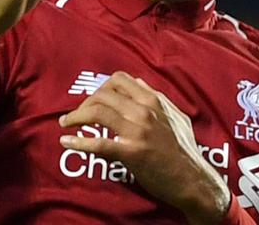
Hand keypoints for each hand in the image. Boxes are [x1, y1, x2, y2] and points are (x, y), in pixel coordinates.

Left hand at [59, 71, 230, 223]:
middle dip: (85, 102)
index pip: (119, 79)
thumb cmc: (185, 150)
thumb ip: (158, 98)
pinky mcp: (131, 153)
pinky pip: (99, 144)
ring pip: (98, 112)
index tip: (93, 99)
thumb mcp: (176, 116)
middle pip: (103, 94)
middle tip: (77, 115)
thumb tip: (139, 83)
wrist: (193, 179)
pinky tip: (66, 142)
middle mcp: (144, 111)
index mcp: (153, 100)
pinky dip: (79, 142)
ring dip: (75, 116)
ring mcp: (137, 131)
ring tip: (65, 123)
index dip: (100, 86)